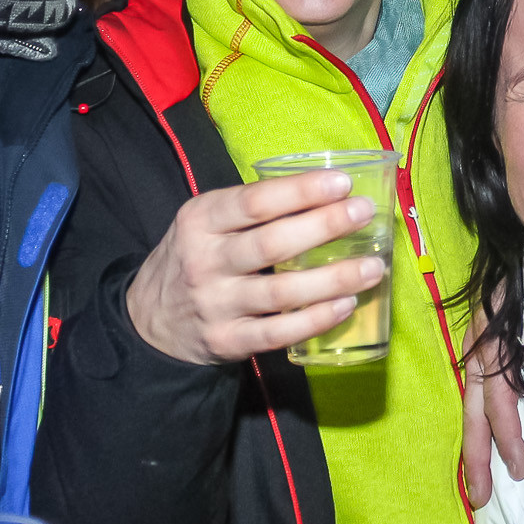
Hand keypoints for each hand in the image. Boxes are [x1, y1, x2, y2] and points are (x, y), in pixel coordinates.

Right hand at [125, 171, 384, 364]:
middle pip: (272, 243)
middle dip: (325, 226)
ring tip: (373, 266)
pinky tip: (346, 305)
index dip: (301, 191)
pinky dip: (316, 319)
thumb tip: (328, 193)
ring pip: (281, 292)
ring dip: (334, 278)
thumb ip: (251, 209)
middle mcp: (205, 261)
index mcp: (201, 220)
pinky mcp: (227, 341)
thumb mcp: (205, 222)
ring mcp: (215, 304)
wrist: (150, 319)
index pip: (255, 202)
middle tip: (365, 214)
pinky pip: (279, 333)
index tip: (343, 183)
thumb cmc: (195, 257)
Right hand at [460, 316, 523, 507]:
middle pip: (474, 412)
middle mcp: (477, 352)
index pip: (497, 399)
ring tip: (476, 483)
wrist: (521, 243)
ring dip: (474, 445)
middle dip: (476, 456)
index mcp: (490, 343)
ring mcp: (477, 352)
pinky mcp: (483, 350)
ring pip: (472, 406)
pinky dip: (480, 422)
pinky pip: (479, 394)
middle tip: (480, 499)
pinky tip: (484, 443)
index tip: (521, 467)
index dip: (507, 434)